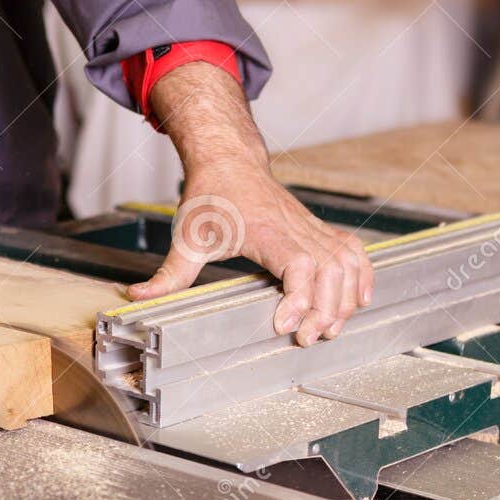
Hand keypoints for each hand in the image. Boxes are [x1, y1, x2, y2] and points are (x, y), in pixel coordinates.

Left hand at [129, 164, 373, 345]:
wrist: (229, 161)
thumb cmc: (210, 196)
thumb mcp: (186, 236)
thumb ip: (168, 273)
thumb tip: (136, 297)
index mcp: (265, 230)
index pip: (298, 264)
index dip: (299, 297)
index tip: (285, 325)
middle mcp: (294, 228)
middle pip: (329, 270)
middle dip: (326, 309)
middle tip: (308, 338)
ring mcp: (310, 228)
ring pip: (345, 263)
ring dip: (344, 299)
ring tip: (330, 328)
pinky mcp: (317, 230)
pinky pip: (352, 250)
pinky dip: (362, 274)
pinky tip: (359, 299)